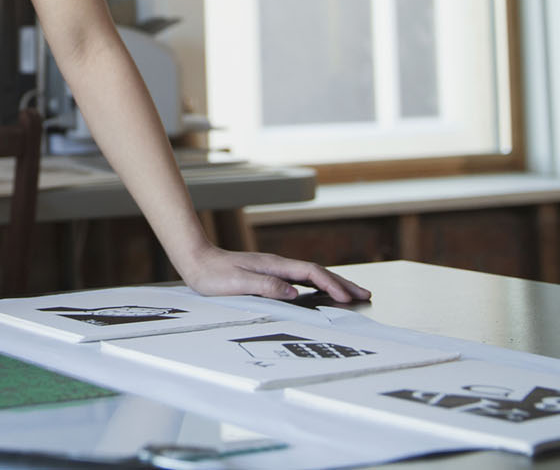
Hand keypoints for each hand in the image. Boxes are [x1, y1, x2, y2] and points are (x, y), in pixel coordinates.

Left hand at [177, 245, 371, 305]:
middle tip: (365, 293)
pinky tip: (319, 290)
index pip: (310, 273)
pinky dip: (316, 284)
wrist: (195, 260)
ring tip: (351, 292)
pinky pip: (300, 278)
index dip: (331, 285)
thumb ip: (265, 286)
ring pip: (310, 274)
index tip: (347, 298)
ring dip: (332, 282)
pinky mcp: (267, 273)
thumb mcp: (238, 283)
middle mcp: (277, 264)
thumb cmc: (212, 274)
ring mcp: (273, 268)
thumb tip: (293, 292)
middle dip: (342, 282)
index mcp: (273, 266)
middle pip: (317, 271)